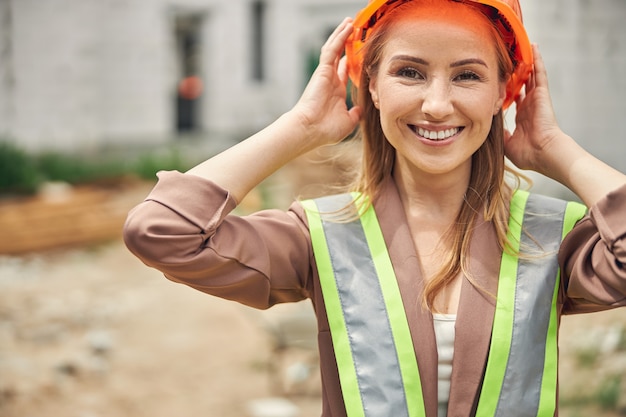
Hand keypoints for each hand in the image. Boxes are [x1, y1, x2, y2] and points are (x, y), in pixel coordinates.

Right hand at [290, 18, 361, 147]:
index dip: (350, 61)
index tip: (356, 53)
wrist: (310, 129)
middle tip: (353, 30)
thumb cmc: (325, 130)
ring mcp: (325, 74)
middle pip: (339, 56)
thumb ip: (355, 114)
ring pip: (334, 48)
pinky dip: (339, 37)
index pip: (344, 71)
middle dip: (345, 43)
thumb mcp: (348, 122)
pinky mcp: (322, 70)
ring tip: (350, 22)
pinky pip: (332, 49)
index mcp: (336, 92)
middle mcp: (330, 81)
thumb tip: (361, 109)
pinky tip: (347, 27)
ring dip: (342, 35)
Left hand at [504, 44, 565, 174]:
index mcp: (523, 118)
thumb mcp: (508, 145)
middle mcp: (530, 106)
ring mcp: (537, 99)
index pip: (516, 100)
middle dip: (517, 74)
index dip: (508, 91)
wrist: (545, 153)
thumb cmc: (530, 154)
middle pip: (523, 85)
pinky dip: (537, 60)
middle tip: (509, 61)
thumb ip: (500, 136)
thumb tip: (491, 130)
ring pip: (531, 76)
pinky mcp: (542, 94)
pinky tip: (534, 48)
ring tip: (522, 47)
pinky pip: (540, 73)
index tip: (500, 83)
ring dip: (527, 62)